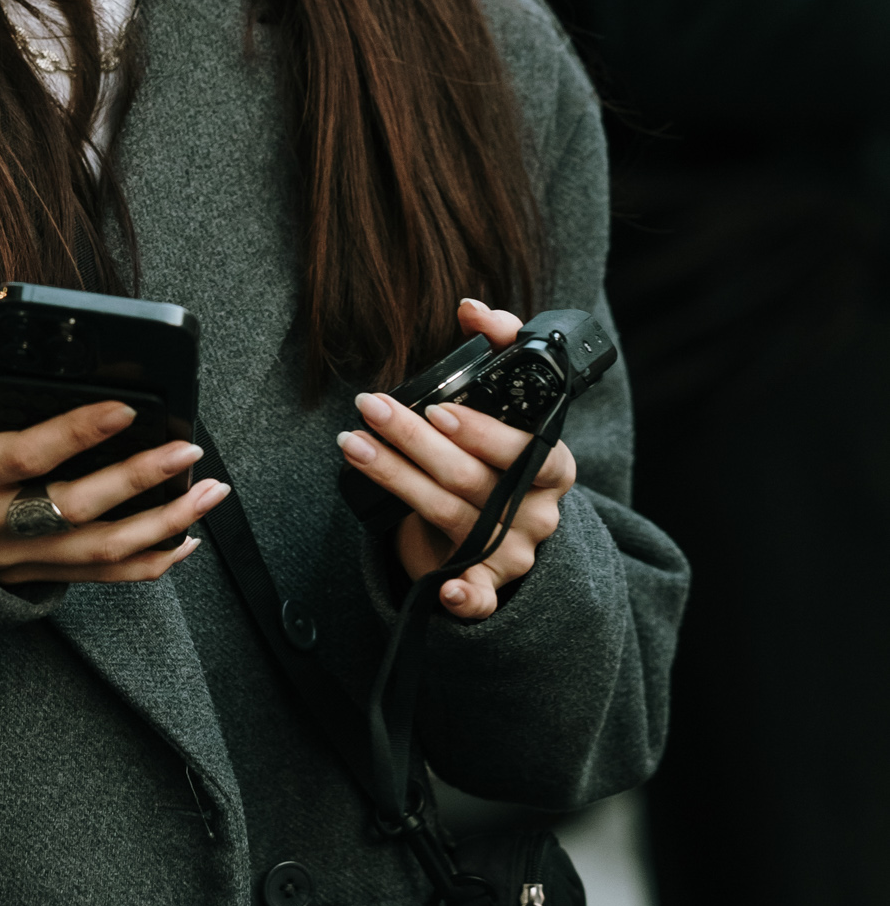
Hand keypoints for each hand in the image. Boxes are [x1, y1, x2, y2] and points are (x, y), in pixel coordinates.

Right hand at [0, 336, 228, 584]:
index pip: (26, 456)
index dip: (77, 433)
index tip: (126, 407)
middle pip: (76, 508)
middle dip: (139, 479)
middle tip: (188, 449)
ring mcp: (14, 558)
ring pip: (100, 550)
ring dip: (163, 524)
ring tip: (209, 492)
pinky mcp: (34, 577)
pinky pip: (101, 578)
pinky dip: (149, 562)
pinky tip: (186, 538)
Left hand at [337, 300, 576, 621]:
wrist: (508, 533)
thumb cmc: (501, 460)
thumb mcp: (508, 410)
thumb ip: (499, 351)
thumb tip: (472, 308)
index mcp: (553, 464)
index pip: (530, 449)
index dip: (484, 432)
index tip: (437, 408)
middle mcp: (539, 509)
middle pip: (475, 479)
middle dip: (416, 442)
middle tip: (372, 409)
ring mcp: (515, 549)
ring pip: (452, 516)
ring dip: (396, 478)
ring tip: (352, 444)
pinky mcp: (489, 582)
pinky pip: (482, 597)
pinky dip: (467, 596)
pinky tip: (445, 589)